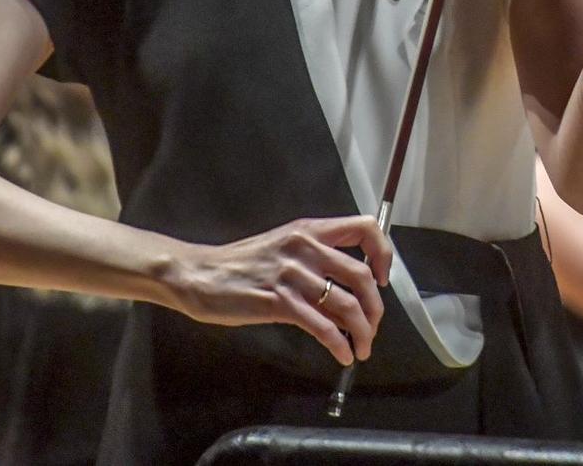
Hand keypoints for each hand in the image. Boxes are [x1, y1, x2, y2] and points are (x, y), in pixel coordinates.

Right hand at [165, 216, 391, 366]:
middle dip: (375, 308)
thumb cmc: (241, 263)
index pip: (364, 228)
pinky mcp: (278, 302)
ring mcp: (292, 275)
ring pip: (346, 304)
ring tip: (361, 348)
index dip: (383, 253)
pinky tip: (342, 354)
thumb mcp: (283, 247)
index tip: (383, 279)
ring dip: (362, 331)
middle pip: (362, 276)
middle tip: (373, 327)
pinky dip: (339, 343)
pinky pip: (321, 326)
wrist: (199, 274)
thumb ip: (316, 258)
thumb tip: (349, 287)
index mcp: (310, 230)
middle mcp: (305, 247)